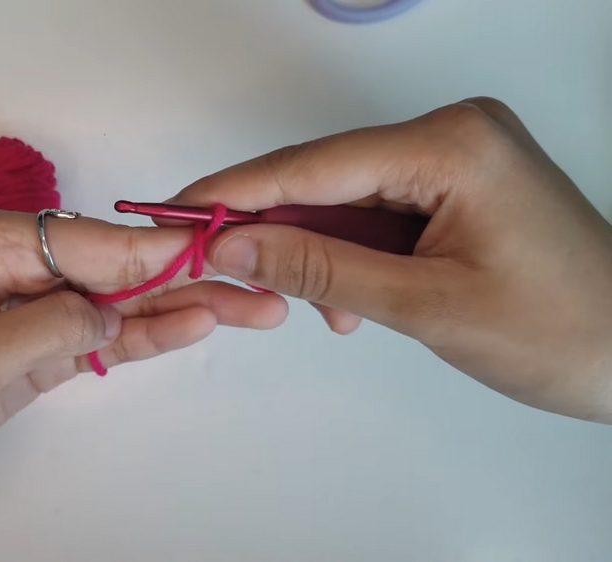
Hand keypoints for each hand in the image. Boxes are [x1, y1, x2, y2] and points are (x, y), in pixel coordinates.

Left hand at [0, 210, 285, 561]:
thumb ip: (47, 328)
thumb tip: (114, 310)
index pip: (93, 243)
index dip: (159, 250)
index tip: (219, 250)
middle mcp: (20, 265)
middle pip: (118, 268)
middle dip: (186, 278)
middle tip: (257, 287)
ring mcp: (34, 308)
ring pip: (120, 302)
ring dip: (181, 308)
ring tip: (249, 309)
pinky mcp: (41, 348)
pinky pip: (103, 336)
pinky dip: (146, 336)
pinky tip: (194, 328)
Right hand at [170, 97, 611, 423]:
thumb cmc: (555, 333)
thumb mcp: (423, 306)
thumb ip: (319, 269)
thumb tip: (229, 245)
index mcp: (450, 145)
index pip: (313, 164)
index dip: (235, 192)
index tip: (172, 214)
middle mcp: (451, 133)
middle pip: (325, 178)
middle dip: (273, 230)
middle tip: (214, 268)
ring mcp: (456, 158)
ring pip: (346, 201)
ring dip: (317, 255)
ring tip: (314, 311)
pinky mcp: (458, 187)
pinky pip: (379, 214)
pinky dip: (353, 258)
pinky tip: (350, 304)